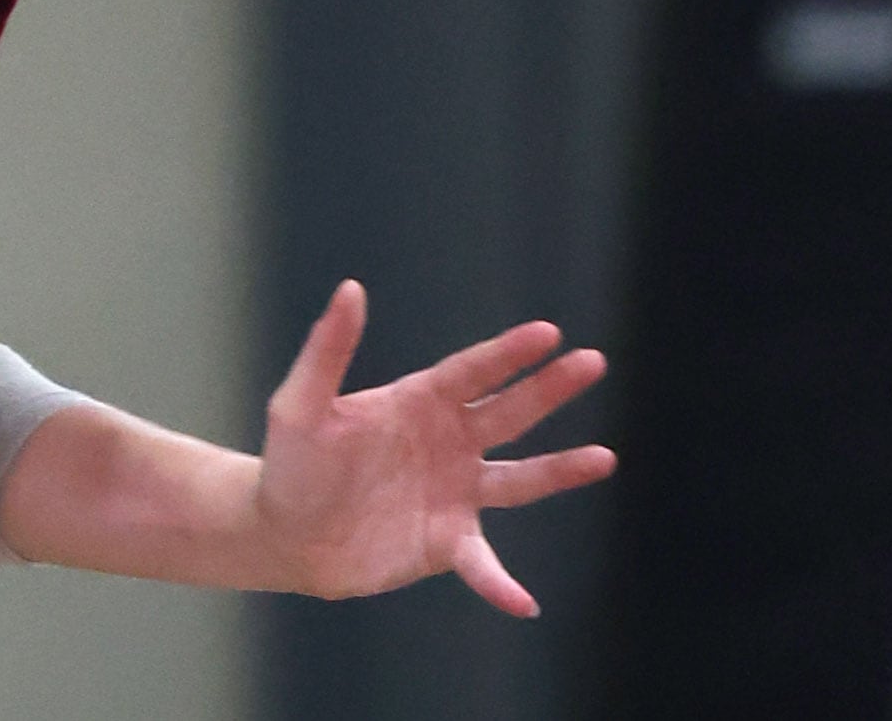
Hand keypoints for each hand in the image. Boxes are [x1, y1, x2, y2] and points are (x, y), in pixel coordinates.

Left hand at [254, 283, 613, 616]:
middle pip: (508, 410)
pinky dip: (502, 584)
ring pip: (518, 479)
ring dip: (559, 471)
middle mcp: (445, 441)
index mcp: (417, 401)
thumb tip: (351, 288)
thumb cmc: (291, 463)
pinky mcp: (446, 542)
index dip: (509, 352)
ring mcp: (452, 492)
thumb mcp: (301, 403)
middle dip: (550, 388)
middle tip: (594, 360)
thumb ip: (328, 349)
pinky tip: (524, 603)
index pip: (472, 371)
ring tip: (604, 458)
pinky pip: (484, 564)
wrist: (287, 534)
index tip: (550, 332)